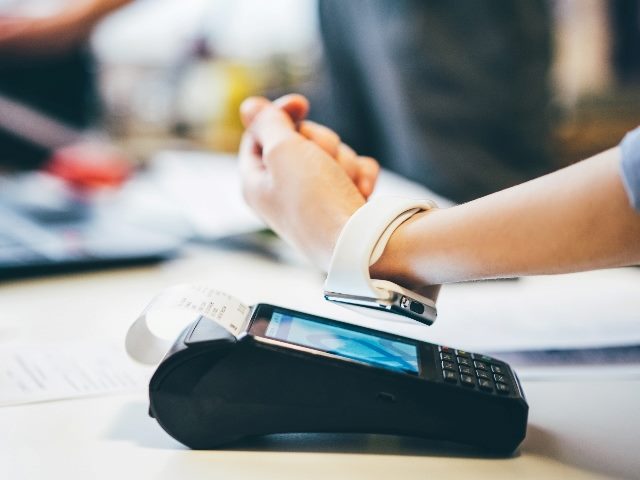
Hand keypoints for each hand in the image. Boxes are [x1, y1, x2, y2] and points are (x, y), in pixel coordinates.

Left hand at [239, 94, 377, 268]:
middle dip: (320, 143)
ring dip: (343, 161)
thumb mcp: (283, 151)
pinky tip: (361, 192)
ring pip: (331, 153)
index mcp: (256, 183)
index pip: (258, 135)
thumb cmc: (315, 201)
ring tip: (344, 185)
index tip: (302, 104)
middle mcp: (282, 192)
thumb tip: (249, 105)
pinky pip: (353, 171)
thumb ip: (267, 122)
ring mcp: (315, 200)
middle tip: (323, 161)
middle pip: (299, 140)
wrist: (359, 245)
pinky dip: (360, 176)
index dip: (280, 115)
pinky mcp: (342, 205)